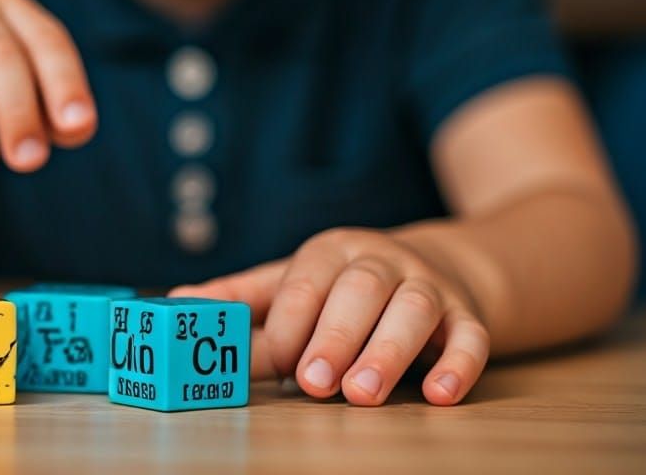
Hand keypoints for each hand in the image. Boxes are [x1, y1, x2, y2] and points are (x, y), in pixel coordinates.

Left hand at [171, 227, 489, 405]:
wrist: (437, 267)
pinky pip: (470, 337)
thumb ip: (241, 297)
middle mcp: (381, 261)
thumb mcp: (293, 281)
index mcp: (331, 251)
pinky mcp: (468, 316)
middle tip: (312, 382)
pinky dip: (458, 365)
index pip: (305, 283)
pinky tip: (439, 395)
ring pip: (412, 311)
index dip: (288, 325)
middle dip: (334, 336)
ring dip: (387, 351)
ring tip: (363, 394)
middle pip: (358, 291)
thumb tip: (175, 302)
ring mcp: (428, 286)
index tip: (274, 364)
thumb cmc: (344, 286)